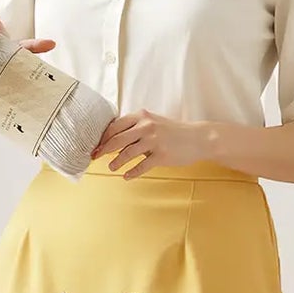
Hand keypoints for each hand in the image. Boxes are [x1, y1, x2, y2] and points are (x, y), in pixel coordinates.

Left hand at [94, 111, 209, 179]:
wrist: (198, 138)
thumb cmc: (173, 132)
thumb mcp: (153, 122)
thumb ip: (135, 128)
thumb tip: (114, 139)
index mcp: (142, 116)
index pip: (115, 126)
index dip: (103, 137)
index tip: (96, 146)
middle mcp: (146, 126)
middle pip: (117, 139)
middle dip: (103, 150)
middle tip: (95, 157)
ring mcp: (154, 141)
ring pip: (127, 153)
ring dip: (116, 162)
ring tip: (111, 168)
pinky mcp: (161, 155)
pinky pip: (141, 166)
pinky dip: (132, 173)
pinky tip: (126, 176)